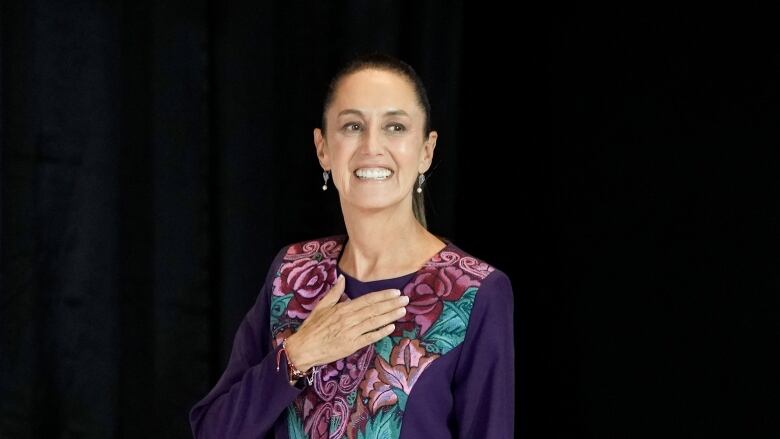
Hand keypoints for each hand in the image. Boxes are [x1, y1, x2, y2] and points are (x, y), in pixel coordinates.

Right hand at [284, 274, 407, 371]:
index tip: (395, 291)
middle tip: (405, 299)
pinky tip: (391, 327)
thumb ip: (334, 293)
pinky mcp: (352, 345)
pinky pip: (369, 337)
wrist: (304, 348)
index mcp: (342, 308)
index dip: (382, 296)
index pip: (367, 300)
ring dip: (390, 316)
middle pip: (374, 310)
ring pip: (374, 322)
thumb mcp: (321, 306)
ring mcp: (352, 333)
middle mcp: (349, 319)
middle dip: (391, 304)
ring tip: (402, 310)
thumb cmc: (312, 327)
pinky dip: (381, 332)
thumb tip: (342, 278)